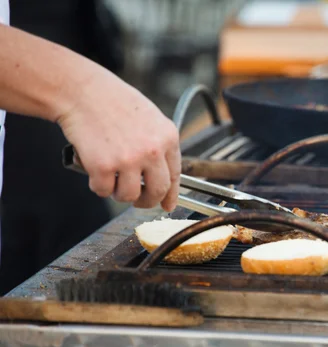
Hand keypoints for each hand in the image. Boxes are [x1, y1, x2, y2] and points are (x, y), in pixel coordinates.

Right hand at [57, 69, 180, 211]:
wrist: (82, 91)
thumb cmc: (113, 101)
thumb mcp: (150, 118)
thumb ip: (159, 144)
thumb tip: (163, 175)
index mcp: (168, 137)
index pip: (175, 175)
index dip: (171, 195)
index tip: (167, 205)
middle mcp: (153, 150)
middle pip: (157, 191)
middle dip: (146, 201)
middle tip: (137, 199)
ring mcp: (129, 159)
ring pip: (129, 196)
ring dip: (118, 192)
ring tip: (111, 177)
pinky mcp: (103, 166)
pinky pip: (104, 190)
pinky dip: (98, 186)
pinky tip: (95, 171)